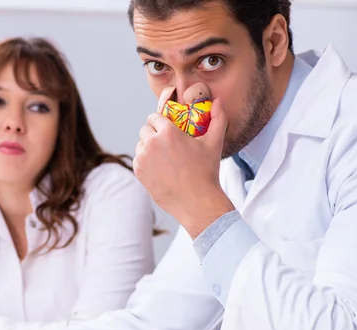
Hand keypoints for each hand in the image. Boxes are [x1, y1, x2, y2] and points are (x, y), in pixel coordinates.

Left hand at [133, 87, 234, 238]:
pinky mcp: (139, 172)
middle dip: (154, 133)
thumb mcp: (214, 143)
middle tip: (166, 144)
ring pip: (140, 145)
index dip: (160, 121)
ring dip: (148, 147)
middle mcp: (152, 143)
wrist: (196, 202)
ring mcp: (143, 158)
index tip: (167, 128)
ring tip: (163, 157)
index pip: (154, 117)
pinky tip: (159, 168)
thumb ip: (218, 118)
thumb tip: (219, 101)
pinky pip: (138, 160)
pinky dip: (145, 162)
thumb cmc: (207, 172)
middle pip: (145, 129)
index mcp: (168, 132)